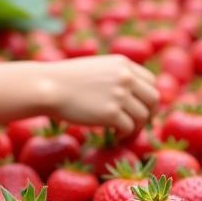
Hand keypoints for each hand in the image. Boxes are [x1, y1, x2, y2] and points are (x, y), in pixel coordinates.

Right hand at [42, 55, 159, 136]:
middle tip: (139, 125)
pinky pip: (129, 128)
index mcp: (123, 64)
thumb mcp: (97, 68)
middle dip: (150, 114)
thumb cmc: (67, 80)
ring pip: (143, 116)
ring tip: (124, 133)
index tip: (141, 109)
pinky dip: (125, 135)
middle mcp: (126, 77)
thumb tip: (131, 95)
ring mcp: (120, 95)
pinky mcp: (111, 114)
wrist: (48, 87)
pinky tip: (115, 136)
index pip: (151, 81)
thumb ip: (116, 76)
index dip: (148, 98)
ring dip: (137, 128)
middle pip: (154, 99)